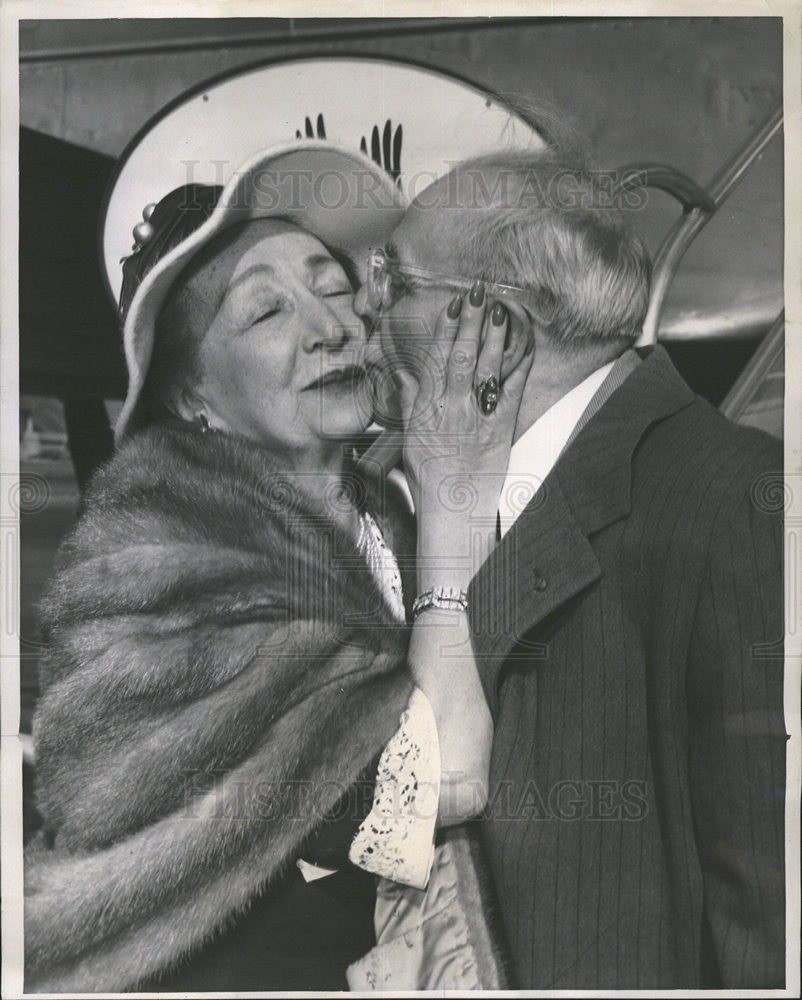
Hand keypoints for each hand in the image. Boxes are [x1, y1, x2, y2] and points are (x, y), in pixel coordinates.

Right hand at [397, 282, 533, 578]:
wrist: (452, 509)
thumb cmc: (429, 475)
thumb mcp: (410, 436)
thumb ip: (409, 401)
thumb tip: (401, 373)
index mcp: (427, 407)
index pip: (434, 359)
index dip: (445, 329)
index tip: (453, 305)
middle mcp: (451, 407)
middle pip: (461, 356)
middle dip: (471, 322)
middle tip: (479, 292)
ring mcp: (476, 417)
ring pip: (486, 368)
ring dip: (495, 336)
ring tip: (502, 308)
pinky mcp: (500, 428)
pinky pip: (511, 391)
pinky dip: (519, 366)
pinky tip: (525, 344)